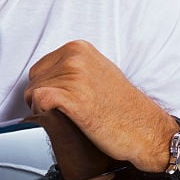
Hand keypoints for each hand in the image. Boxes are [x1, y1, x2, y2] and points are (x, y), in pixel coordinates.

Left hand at [25, 40, 173, 171]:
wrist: (146, 131)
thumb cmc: (124, 108)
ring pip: (33, 92)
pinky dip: (41, 112)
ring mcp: (74, 75)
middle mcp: (75, 57)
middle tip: (60, 113)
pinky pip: (39, 99)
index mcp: (79, 48)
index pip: (40, 67)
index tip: (56, 102)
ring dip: (41, 109)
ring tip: (64, 118)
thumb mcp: (99, 73)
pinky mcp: (73, 97)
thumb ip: (76, 68)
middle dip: (40, 99)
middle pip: (34, 79)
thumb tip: (52, 75)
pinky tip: (58, 119)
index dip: (44, 88)